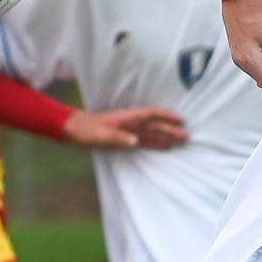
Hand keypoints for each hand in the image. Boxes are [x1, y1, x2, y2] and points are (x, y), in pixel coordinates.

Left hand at [61, 106, 187, 150]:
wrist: (73, 130)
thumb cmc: (86, 130)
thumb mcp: (100, 134)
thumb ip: (118, 137)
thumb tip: (135, 141)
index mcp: (127, 117)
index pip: (151, 114)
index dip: (166, 116)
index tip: (181, 119)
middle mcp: (131, 122)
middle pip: (155, 125)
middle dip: (171, 129)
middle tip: (188, 136)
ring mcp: (129, 130)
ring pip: (152, 133)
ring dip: (166, 136)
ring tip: (182, 141)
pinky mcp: (125, 138)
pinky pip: (144, 140)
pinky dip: (156, 143)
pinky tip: (165, 147)